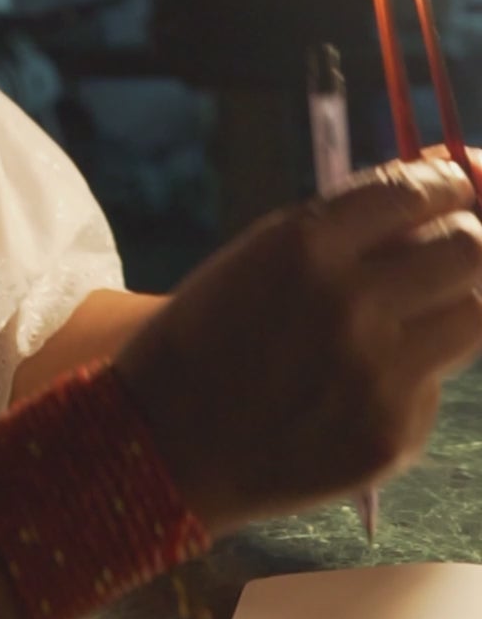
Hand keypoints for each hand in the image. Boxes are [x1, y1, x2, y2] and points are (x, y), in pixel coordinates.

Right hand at [114, 158, 481, 537]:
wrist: (167, 440)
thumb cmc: (215, 331)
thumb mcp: (265, 250)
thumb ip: (349, 222)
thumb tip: (441, 179)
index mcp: (305, 242)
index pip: (418, 190)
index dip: (450, 183)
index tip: (454, 187)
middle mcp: (348, 302)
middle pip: (468, 248)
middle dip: (464, 240)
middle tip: (445, 250)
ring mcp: (376, 375)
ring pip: (473, 315)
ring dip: (451, 305)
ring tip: (408, 318)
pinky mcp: (391, 436)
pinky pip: (438, 384)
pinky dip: (415, 373)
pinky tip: (362, 383)